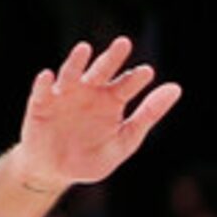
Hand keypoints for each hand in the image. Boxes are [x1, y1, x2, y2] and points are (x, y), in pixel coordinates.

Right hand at [13, 38, 180, 190]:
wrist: (57, 172)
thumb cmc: (92, 157)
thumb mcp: (125, 140)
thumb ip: (148, 115)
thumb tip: (176, 88)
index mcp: (111, 101)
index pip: (126, 85)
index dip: (136, 79)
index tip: (148, 73)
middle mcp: (89, 92)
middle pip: (102, 71)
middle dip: (112, 58)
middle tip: (124, 43)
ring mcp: (64, 96)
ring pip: (71, 74)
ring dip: (77, 62)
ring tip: (84, 49)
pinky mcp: (41, 105)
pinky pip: (41, 92)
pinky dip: (44, 84)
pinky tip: (48, 76)